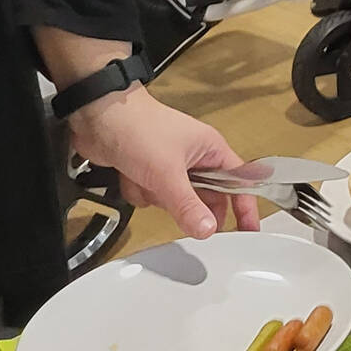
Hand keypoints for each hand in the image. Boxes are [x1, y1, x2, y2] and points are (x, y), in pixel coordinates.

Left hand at [66, 85, 259, 238]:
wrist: (101, 118)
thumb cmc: (142, 130)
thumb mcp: (168, 173)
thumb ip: (188, 205)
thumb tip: (208, 230)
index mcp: (211, 150)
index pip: (238, 182)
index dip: (245, 206)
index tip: (248, 232)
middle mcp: (195, 158)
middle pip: (206, 197)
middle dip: (188, 205)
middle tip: (182, 216)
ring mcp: (170, 166)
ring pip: (174, 201)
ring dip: (157, 197)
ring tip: (145, 178)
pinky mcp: (148, 173)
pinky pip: (151, 198)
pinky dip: (139, 192)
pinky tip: (130, 177)